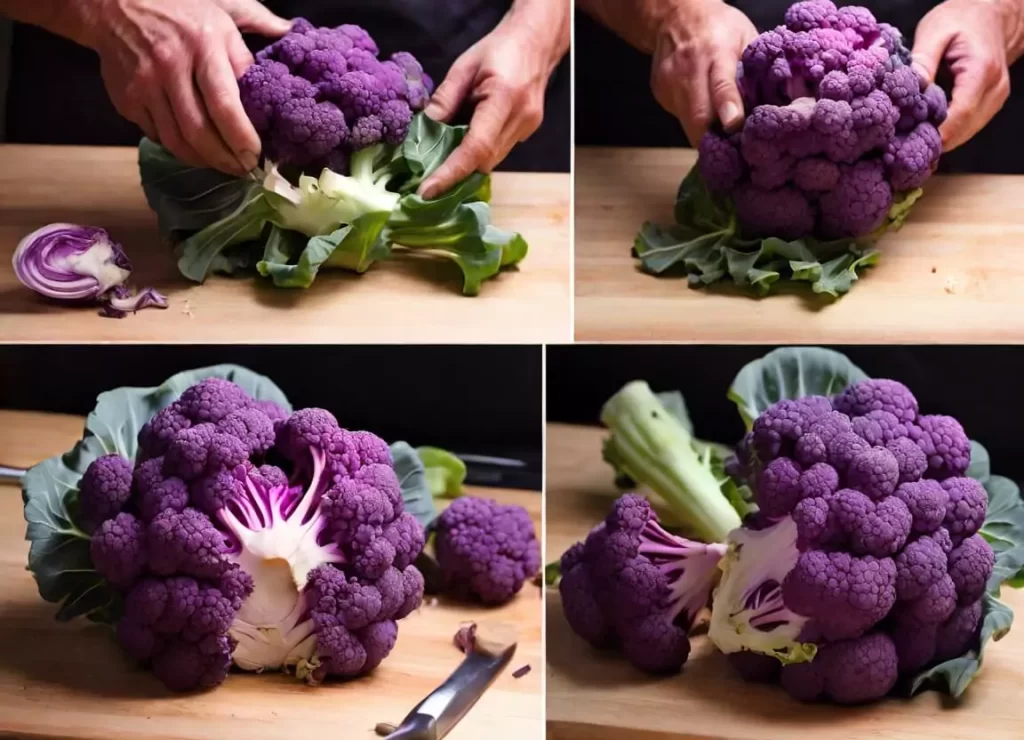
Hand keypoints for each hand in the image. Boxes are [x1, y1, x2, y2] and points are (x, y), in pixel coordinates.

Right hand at [74, 0, 290, 173]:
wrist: (112, 2)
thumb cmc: (177, 6)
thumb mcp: (220, 6)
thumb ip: (256, 19)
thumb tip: (288, 33)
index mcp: (203, 45)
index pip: (226, 106)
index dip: (243, 139)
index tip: (257, 155)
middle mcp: (171, 67)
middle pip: (201, 132)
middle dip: (226, 160)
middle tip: (244, 169)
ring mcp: (145, 86)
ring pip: (178, 141)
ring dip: (204, 161)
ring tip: (223, 165)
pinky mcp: (127, 100)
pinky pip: (157, 136)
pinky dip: (179, 147)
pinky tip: (194, 148)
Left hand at [418, 3, 568, 199]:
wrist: (536, 41)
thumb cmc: (499, 48)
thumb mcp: (464, 67)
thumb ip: (445, 99)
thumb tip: (424, 129)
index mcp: (504, 98)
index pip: (476, 148)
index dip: (450, 173)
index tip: (428, 190)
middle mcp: (521, 118)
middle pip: (484, 161)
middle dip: (455, 170)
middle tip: (427, 174)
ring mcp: (528, 127)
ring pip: (492, 160)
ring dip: (467, 161)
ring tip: (444, 154)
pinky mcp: (528, 131)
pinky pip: (499, 151)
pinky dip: (479, 151)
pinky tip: (466, 139)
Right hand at [650, 0, 757, 145]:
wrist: (675, 16)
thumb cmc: (719, 27)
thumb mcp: (745, 37)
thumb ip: (754, 70)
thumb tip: (772, 103)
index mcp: (717, 52)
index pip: (721, 84)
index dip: (728, 107)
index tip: (734, 125)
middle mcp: (689, 69)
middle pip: (698, 117)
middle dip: (716, 139)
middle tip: (734, 150)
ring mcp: (669, 83)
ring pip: (688, 124)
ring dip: (706, 133)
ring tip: (721, 130)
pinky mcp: (660, 93)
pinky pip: (680, 118)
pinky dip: (694, 120)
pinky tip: (703, 107)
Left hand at [912, 0, 1023, 151]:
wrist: (992, 13)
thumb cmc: (962, 19)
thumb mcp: (935, 32)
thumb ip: (922, 62)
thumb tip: (908, 92)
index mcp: (981, 71)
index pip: (958, 115)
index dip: (933, 135)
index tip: (905, 145)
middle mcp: (994, 89)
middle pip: (962, 130)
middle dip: (931, 141)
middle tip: (899, 148)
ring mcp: (996, 98)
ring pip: (965, 133)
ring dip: (939, 139)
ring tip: (908, 141)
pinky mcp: (991, 103)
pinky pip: (968, 126)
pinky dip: (947, 131)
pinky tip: (924, 130)